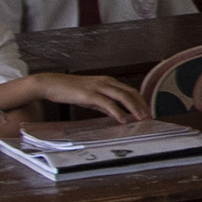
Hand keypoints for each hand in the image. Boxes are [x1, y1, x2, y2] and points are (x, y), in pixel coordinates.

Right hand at [22, 71, 148, 122]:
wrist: (52, 84)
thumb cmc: (70, 91)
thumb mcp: (91, 97)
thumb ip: (104, 104)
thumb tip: (115, 114)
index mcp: (108, 81)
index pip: (130, 90)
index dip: (140, 101)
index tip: (147, 111)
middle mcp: (106, 82)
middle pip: (131, 92)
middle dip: (142, 105)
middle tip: (149, 117)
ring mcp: (99, 87)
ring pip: (123, 96)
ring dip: (134, 108)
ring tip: (141, 119)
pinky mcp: (90, 94)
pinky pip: (108, 104)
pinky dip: (118, 112)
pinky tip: (123, 120)